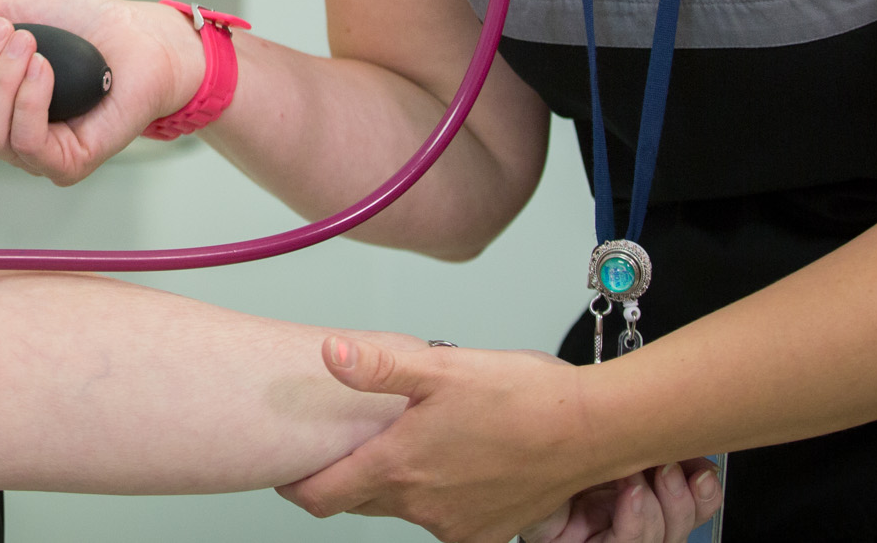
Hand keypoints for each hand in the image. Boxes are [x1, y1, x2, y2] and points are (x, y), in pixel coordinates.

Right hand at [0, 0, 203, 183]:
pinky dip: (27, 97)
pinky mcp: (65, 164)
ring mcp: (32, 153)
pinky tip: (44, 68)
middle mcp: (1, 132)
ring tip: (30, 43)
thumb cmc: (86, 27)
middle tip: (4, 30)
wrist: (144, 39)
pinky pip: (23, 141)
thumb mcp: (12, 9)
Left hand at [276, 338, 720, 542]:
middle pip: (359, 503)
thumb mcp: (442, 366)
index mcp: (400, 468)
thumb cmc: (522, 396)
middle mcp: (423, 508)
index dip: (297, 486)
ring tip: (409, 442)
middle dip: (344, 479)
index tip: (286, 472)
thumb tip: (329, 353)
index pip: (323, 496)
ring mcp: (457, 527)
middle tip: (342, 446)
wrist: (590, 431)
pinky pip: (446, 521)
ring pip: (404, 510)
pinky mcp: (489, 534)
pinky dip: (439, 498)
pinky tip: (455, 464)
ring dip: (397, 484)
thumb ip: (379, 364)